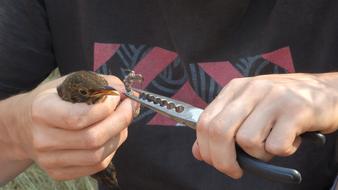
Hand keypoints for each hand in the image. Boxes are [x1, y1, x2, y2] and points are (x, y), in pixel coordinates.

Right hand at [4, 74, 136, 179]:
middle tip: (129, 107)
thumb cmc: (52, 101)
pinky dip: (112, 149)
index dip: (106, 107)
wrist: (24, 127)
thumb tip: (124, 90)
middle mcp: (43, 139)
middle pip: (93, 139)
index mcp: (42, 111)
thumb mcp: (69, 83)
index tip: (118, 95)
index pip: (80, 117)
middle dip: (120, 120)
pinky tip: (112, 135)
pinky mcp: (59, 173)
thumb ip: (98, 83)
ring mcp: (50, 160)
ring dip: (119, 135)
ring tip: (121, 121)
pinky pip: (96, 166)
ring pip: (98, 155)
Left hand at [192, 73, 337, 178]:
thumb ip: (223, 129)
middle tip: (235, 170)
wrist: (328, 92)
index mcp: (235, 88)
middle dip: (222, 160)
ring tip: (274, 143)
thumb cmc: (284, 105)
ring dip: (259, 154)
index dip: (206, 148)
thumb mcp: (249, 111)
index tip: (215, 162)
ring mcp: (274, 98)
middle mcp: (251, 89)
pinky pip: (276, 146)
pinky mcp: (295, 110)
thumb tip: (198, 152)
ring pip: (247, 141)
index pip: (205, 121)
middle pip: (219, 131)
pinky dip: (283, 152)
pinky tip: (291, 140)